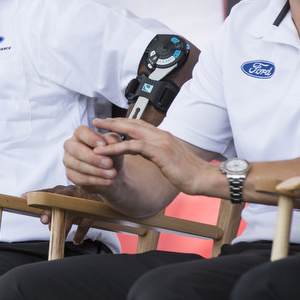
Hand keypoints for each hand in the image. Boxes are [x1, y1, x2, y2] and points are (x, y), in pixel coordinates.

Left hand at [31, 185, 99, 243]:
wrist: (99, 193)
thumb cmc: (76, 199)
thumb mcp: (64, 200)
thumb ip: (52, 209)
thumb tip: (46, 223)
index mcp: (61, 191)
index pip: (46, 192)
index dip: (35, 194)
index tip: (24, 197)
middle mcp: (70, 194)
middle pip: (58, 200)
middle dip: (50, 210)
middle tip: (44, 220)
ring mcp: (81, 203)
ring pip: (70, 214)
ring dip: (64, 226)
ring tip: (59, 235)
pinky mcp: (91, 212)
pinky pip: (84, 224)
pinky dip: (80, 234)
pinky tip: (76, 240)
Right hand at [62, 123, 120, 188]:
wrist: (112, 172)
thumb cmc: (112, 154)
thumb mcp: (116, 145)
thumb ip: (113, 141)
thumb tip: (110, 141)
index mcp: (80, 134)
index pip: (80, 132)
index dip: (91, 138)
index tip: (104, 145)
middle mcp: (71, 145)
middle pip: (75, 149)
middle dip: (93, 157)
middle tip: (109, 163)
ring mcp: (68, 160)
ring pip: (77, 165)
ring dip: (96, 170)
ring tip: (113, 174)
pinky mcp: (70, 174)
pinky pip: (79, 178)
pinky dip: (96, 180)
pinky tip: (108, 181)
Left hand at [97, 118, 212, 195]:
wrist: (204, 178)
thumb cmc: (190, 173)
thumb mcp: (171, 160)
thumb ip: (159, 153)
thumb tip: (148, 153)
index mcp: (164, 136)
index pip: (139, 124)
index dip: (123, 122)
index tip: (109, 123)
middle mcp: (161, 135)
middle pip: (132, 123)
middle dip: (112, 121)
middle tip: (96, 121)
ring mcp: (161, 142)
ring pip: (130, 132)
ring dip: (111, 131)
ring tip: (95, 134)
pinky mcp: (159, 152)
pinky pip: (133, 146)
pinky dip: (116, 147)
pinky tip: (105, 151)